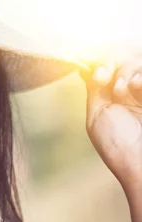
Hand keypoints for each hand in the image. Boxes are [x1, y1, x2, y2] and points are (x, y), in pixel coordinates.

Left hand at [81, 57, 141, 195]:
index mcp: (113, 95)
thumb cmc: (117, 145)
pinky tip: (135, 86)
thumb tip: (85, 67)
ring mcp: (141, 93)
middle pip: (120, 58)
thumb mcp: (98, 115)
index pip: (106, 66)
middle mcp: (130, 90)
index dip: (99, 62)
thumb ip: (94, 90)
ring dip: (125, 71)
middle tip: (103, 78)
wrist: (141, 162)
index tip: (94, 71)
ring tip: (123, 90)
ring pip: (135, 62)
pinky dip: (139, 78)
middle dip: (109, 63)